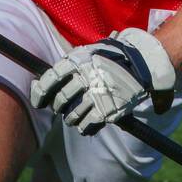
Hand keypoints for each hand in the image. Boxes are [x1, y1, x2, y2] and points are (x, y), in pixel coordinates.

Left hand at [29, 28, 176, 135]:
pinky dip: (85, 127)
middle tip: (62, 108)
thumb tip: (38, 84)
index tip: (38, 102)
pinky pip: (88, 125)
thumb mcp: (87, 53)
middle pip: (61, 100)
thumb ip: (65, 68)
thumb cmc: (110, 57)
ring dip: (71, 119)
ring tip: (76, 117)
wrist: (143, 60)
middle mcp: (86, 76)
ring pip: (72, 115)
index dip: (40, 93)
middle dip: (58, 107)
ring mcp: (98, 94)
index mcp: (78, 60)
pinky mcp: (109, 109)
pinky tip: (87, 126)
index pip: (50, 79)